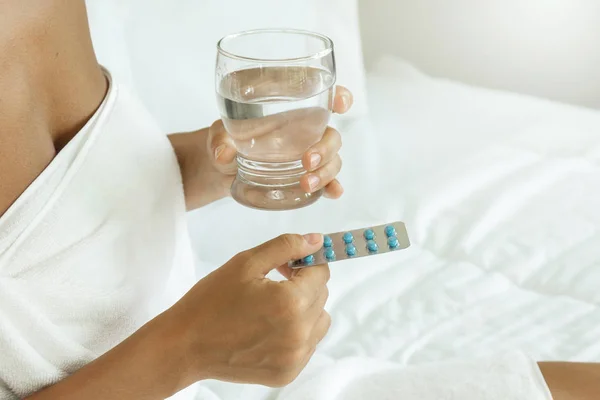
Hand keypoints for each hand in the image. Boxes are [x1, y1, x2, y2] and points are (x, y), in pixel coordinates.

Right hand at [167, 233, 330, 386]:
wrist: (185, 344)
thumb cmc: (211, 301)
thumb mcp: (246, 263)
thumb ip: (286, 247)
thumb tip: (316, 240)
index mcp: (290, 303)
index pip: (321, 273)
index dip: (305, 262)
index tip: (287, 263)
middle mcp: (299, 333)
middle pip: (321, 295)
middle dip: (303, 283)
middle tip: (273, 281)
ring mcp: (295, 357)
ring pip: (320, 321)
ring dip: (305, 309)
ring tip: (273, 307)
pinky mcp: (288, 372)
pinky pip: (308, 344)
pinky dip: (296, 333)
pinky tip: (269, 327)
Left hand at [208, 86, 352, 198]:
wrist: (223, 166)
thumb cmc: (227, 137)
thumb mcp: (220, 132)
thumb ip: (220, 138)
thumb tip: (223, 154)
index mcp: (289, 106)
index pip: (321, 94)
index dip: (338, 95)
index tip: (341, 103)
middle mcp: (304, 128)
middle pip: (330, 133)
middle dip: (326, 147)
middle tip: (307, 161)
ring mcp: (307, 151)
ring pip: (332, 158)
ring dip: (326, 171)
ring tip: (306, 184)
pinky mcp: (305, 174)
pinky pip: (327, 179)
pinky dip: (332, 186)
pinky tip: (333, 193)